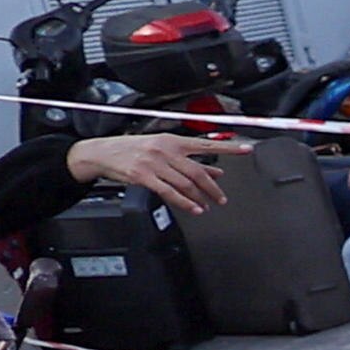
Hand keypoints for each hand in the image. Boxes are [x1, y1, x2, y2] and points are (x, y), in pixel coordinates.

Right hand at [66, 131, 243, 210]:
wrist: (102, 152)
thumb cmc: (133, 150)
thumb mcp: (163, 150)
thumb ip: (190, 160)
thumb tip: (217, 169)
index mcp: (173, 141)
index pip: (206, 144)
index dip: (229, 148)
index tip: (247, 150)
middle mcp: (166, 150)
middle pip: (197, 171)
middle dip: (213, 187)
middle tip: (222, 198)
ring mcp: (154, 163)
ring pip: (185, 183)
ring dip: (200, 197)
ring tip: (208, 205)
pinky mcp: (143, 176)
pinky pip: (169, 192)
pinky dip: (185, 202)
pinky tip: (194, 208)